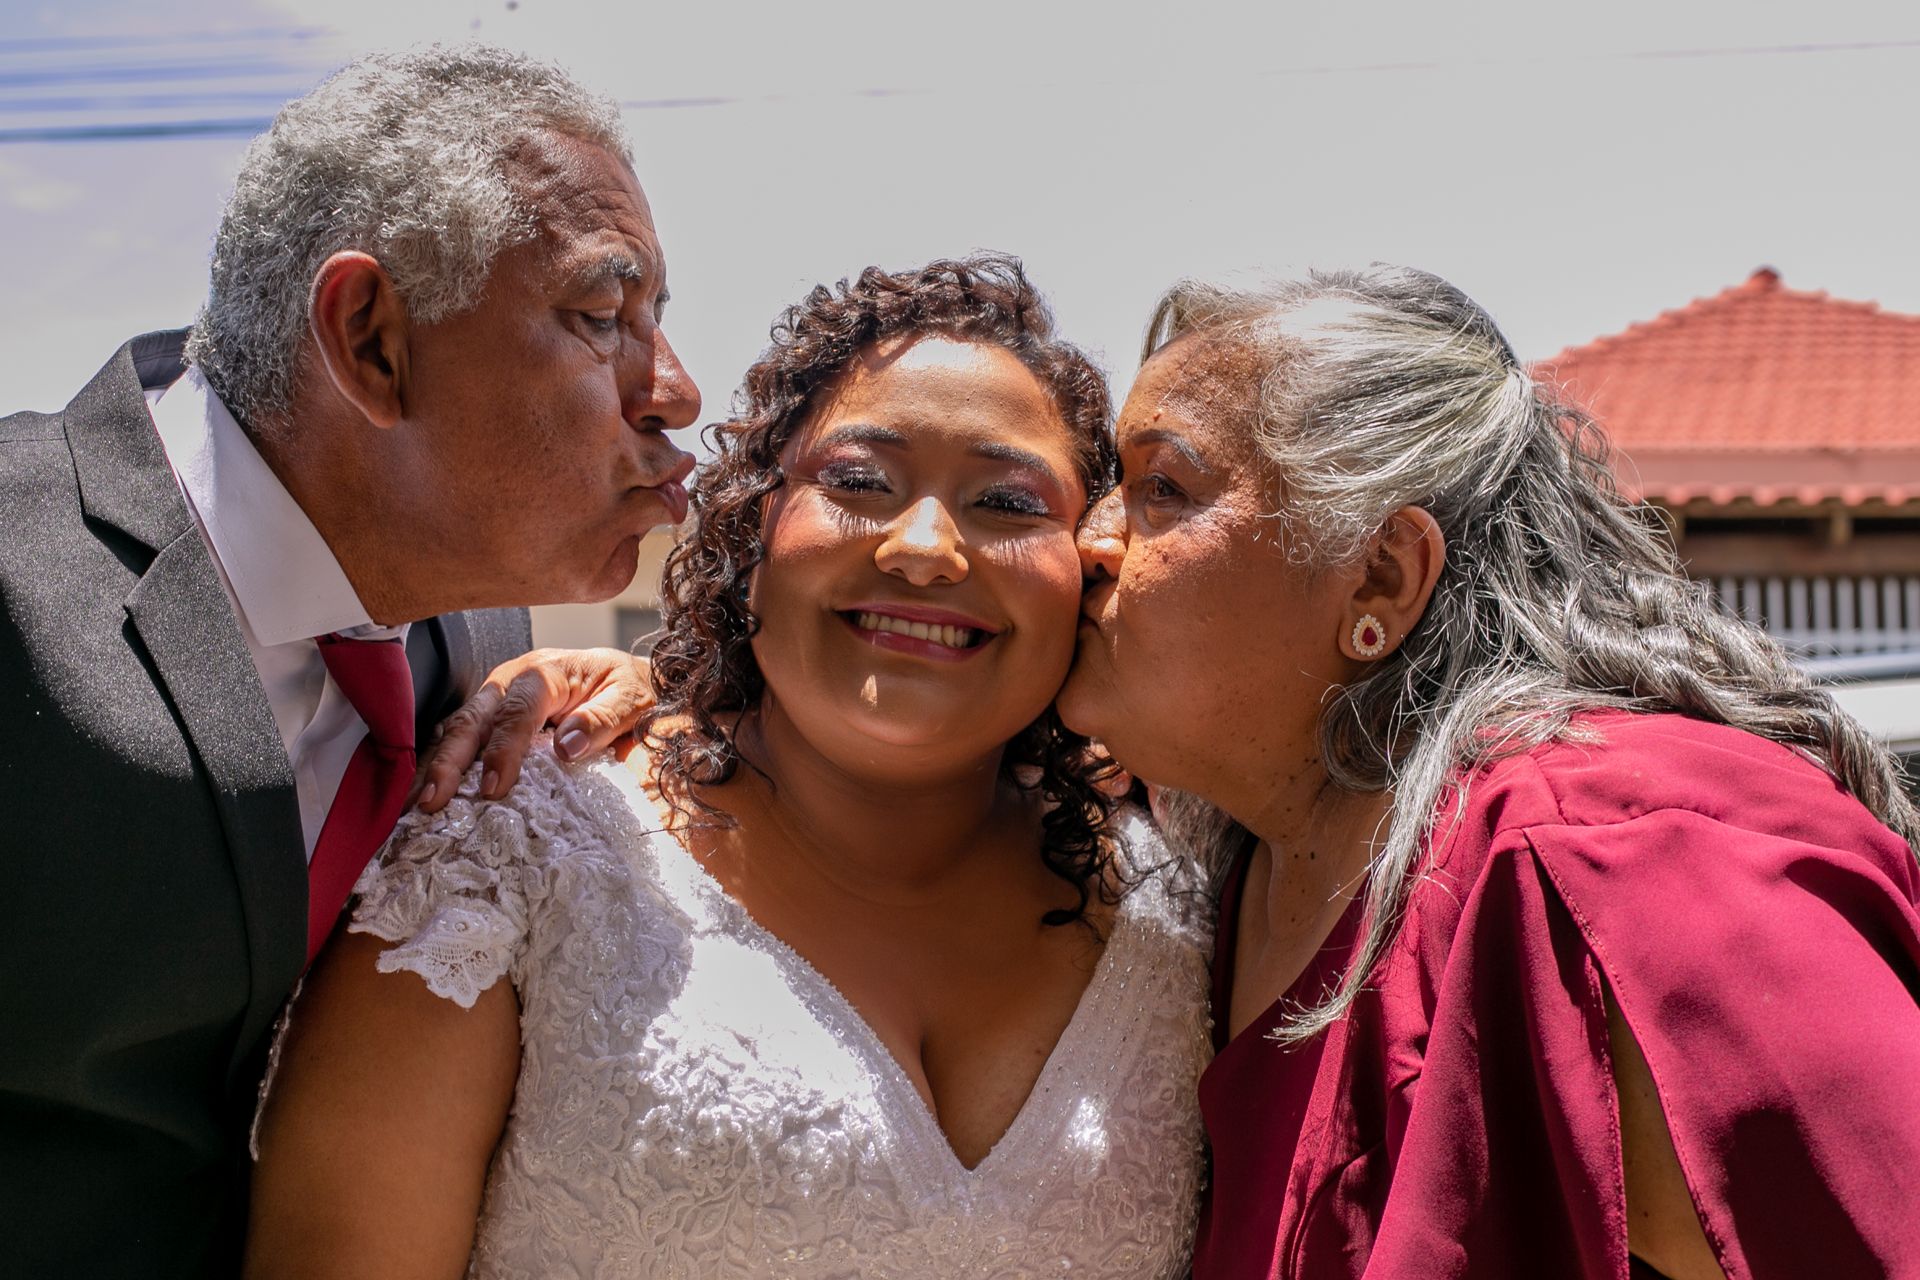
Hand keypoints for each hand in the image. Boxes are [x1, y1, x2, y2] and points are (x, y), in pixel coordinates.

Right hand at [414, 647, 655, 811]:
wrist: (622, 677)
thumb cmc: (627, 688)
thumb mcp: (631, 698)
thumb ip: (602, 719)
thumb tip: (567, 746)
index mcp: (543, 673)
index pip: (517, 713)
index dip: (502, 751)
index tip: (493, 789)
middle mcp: (509, 683)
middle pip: (472, 720)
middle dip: (448, 761)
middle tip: (432, 801)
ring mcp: (494, 700)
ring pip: (456, 731)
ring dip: (435, 768)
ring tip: (414, 807)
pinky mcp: (489, 719)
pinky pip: (460, 741)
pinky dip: (441, 768)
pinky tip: (424, 795)